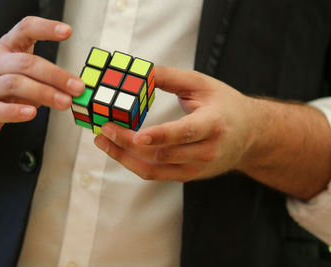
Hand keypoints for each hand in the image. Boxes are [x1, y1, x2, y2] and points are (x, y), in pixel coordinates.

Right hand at [0, 16, 83, 145]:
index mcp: (6, 50)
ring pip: (14, 84)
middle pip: (26, 63)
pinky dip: (16, 111)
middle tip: (77, 87)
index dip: (45, 28)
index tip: (66, 31)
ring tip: (64, 102)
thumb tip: (75, 88)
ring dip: (44, 93)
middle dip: (55, 75)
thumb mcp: (19, 75)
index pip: (24, 30)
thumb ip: (44, 78)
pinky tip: (31, 113)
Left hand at [94, 66, 255, 181]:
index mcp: (213, 124)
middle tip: (104, 129)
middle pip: (162, 153)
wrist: (250, 135)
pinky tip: (118, 150)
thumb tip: (141, 71)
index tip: (137, 135)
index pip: (185, 133)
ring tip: (103, 141)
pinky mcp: (188, 175)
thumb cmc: (225, 106)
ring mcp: (196, 168)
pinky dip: (134, 163)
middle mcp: (206, 151)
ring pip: (154, 169)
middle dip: (128, 144)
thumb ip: (171, 78)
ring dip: (124, 158)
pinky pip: (156, 174)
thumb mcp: (203, 85)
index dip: (160, 135)